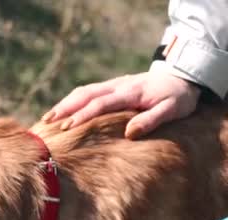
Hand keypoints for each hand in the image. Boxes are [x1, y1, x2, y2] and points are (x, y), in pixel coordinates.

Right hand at [42, 71, 201, 138]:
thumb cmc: (177, 97)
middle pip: (84, 94)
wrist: (183, 77)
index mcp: (129, 92)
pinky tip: (61, 111)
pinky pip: (86, 92)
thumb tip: (129, 132)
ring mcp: (112, 84)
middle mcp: (117, 85)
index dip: (82, 115)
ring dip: (64, 104)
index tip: (67, 127)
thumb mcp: (173, 110)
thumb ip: (152, 120)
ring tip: (47, 118)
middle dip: (64, 108)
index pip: (100, 103)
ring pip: (82, 91)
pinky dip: (71, 101)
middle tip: (46, 122)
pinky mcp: (110, 87)